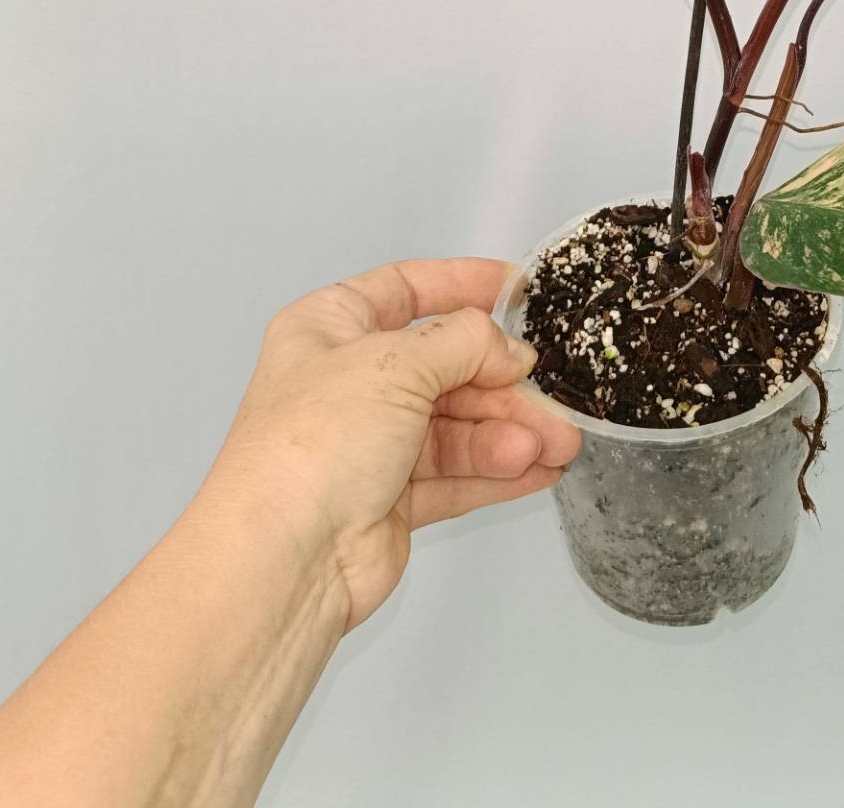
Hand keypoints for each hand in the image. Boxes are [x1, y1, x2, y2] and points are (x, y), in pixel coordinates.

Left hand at [200, 258, 579, 630]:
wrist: (284, 559)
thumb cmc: (313, 445)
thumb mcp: (395, 364)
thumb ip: (464, 343)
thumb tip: (509, 349)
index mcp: (329, 328)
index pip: (405, 288)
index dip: (462, 285)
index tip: (518, 289)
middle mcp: (348, 382)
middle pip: (444, 366)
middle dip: (503, 384)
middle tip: (554, 395)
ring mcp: (369, 443)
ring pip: (456, 426)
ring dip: (510, 433)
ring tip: (559, 445)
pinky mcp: (389, 500)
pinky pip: (455, 475)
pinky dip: (497, 472)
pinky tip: (538, 470)